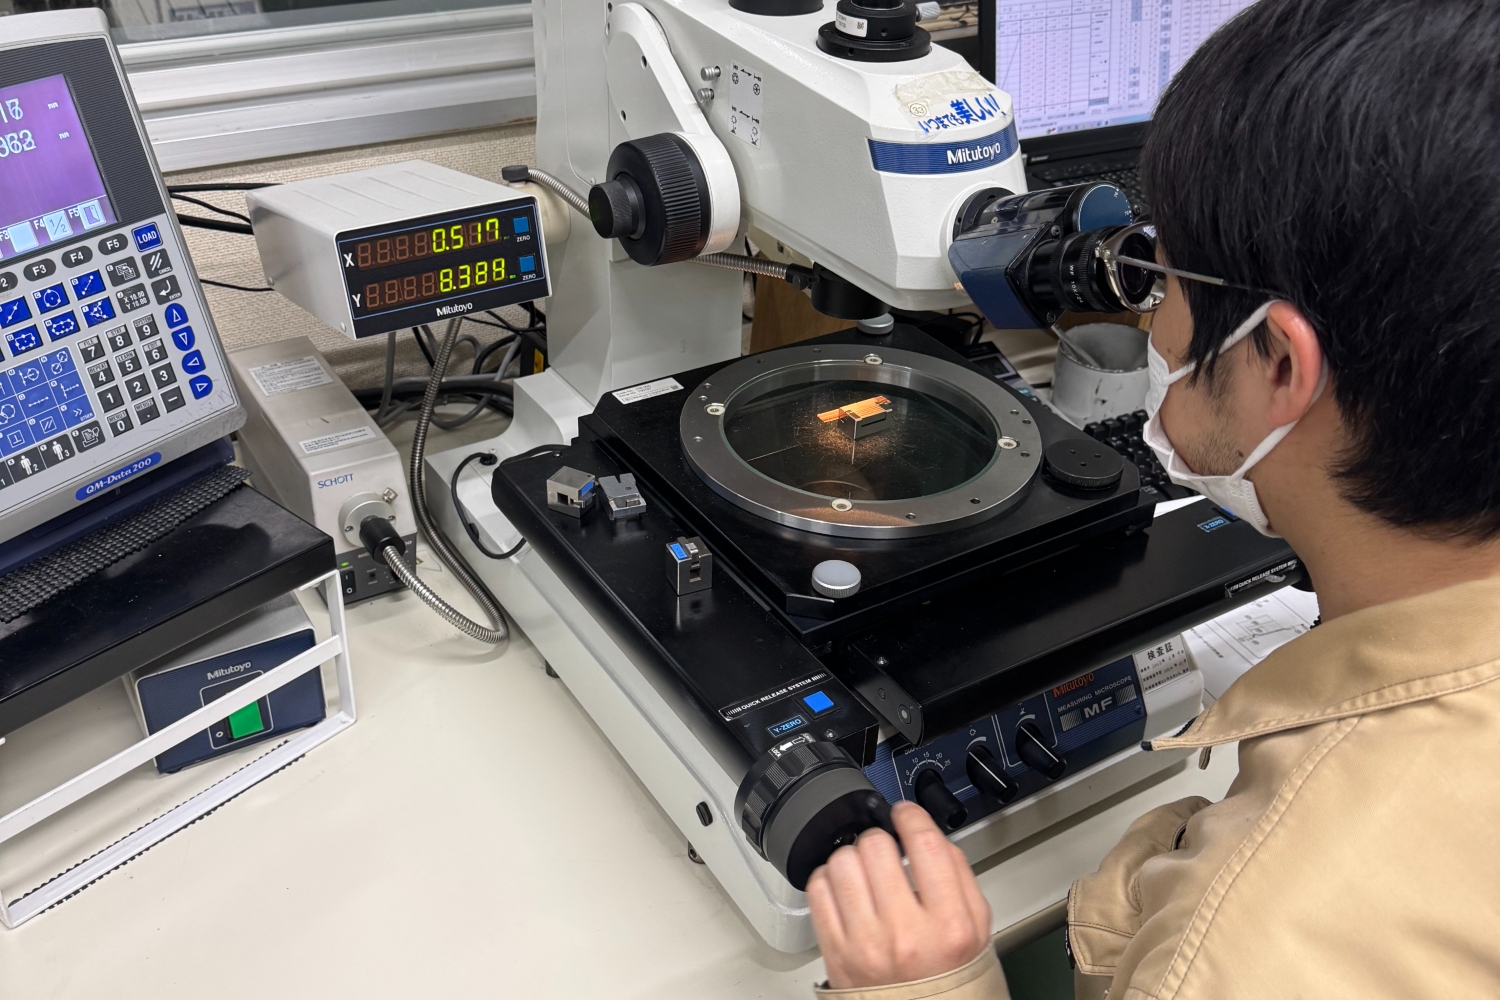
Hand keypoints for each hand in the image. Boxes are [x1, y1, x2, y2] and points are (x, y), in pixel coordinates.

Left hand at [808, 800, 991, 988]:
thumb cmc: (949, 977)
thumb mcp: (978, 928)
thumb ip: (959, 876)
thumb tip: (926, 832)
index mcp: (949, 925)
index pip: (925, 845)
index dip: (911, 816)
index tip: (904, 814)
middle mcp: (906, 934)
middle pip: (876, 846)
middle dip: (881, 840)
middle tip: (886, 853)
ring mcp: (866, 944)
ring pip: (842, 861)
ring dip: (853, 858)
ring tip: (866, 873)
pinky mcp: (835, 952)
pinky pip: (817, 889)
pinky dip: (829, 879)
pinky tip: (846, 890)